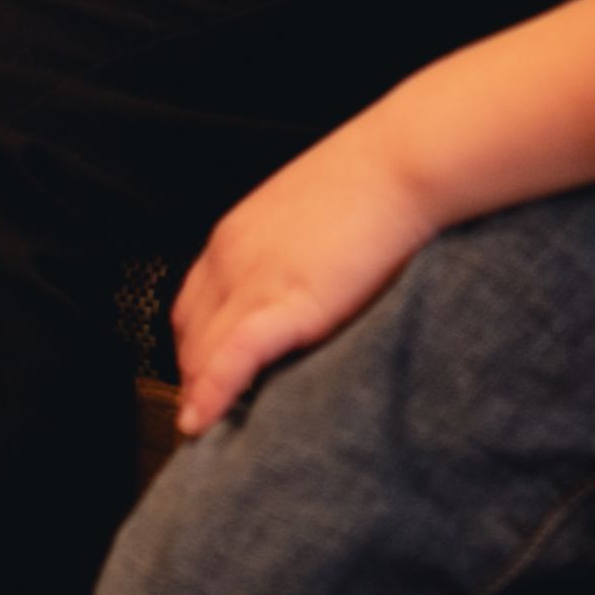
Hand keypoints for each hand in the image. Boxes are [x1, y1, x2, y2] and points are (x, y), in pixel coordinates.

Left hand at [171, 118, 439, 435]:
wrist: (404, 161)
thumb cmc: (374, 182)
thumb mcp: (310, 215)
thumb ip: (288, 252)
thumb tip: (297, 287)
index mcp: (235, 234)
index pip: (192, 306)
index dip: (198, 348)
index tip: (211, 376)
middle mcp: (230, 256)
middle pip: (190, 335)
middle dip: (197, 378)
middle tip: (216, 417)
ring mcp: (253, 278)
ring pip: (202, 353)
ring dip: (203, 395)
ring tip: (216, 433)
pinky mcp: (286, 302)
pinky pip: (233, 358)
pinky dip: (213, 394)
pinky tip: (203, 423)